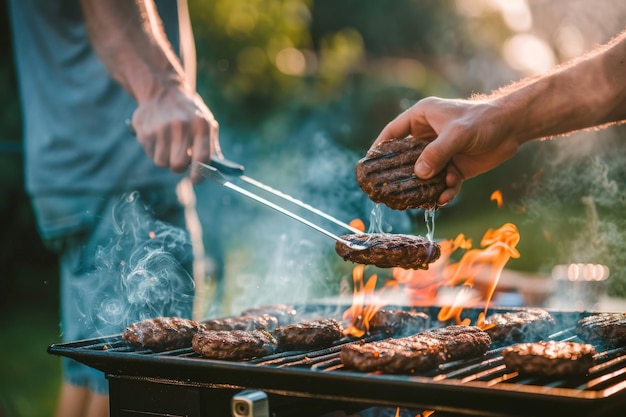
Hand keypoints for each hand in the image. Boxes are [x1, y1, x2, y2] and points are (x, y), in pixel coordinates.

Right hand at [131, 83, 219, 183]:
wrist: (162, 89)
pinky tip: (158, 137)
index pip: (202, 157)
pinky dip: (154, 151)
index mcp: (201, 125)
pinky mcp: (145, 131)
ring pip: (162, 162)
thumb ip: (212, 146)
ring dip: (166, 159)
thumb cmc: (189, 112)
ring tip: (169, 145)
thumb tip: (218, 172)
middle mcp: (181, 126)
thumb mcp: (206, 122)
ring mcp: (161, 128)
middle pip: (178, 165)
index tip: (196, 181)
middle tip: (180, 160)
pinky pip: (150, 154)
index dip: (199, 174)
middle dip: (179, 167)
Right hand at [373, 97, 520, 204]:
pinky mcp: (454, 166)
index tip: (368, 164)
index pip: (393, 133)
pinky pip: (442, 182)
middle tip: (390, 190)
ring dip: (424, 187)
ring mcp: (441, 152)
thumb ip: (437, 153)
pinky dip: (444, 191)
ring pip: (424, 174)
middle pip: (406, 158)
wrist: (513, 127)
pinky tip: (445, 197)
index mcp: (421, 117)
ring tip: (422, 200)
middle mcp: (428, 135)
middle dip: (401, 175)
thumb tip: (418, 174)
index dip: (379, 148)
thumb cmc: (483, 120)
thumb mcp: (457, 134)